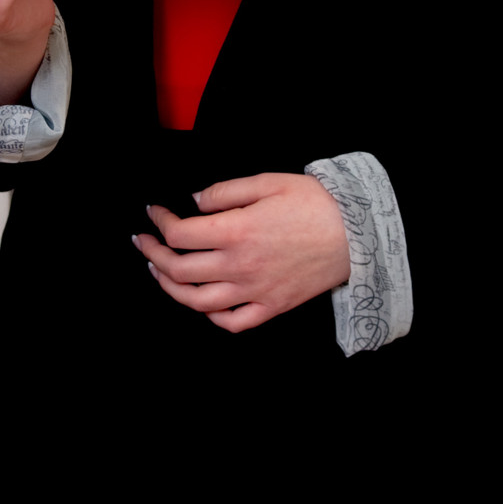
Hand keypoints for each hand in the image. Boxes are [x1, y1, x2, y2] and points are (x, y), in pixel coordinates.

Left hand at [135, 172, 350, 332]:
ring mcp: (255, 290)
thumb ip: (226, 191)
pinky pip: (232, 322)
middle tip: (144, 243)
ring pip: (198, 301)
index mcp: (236, 230)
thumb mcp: (267, 181)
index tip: (154, 213)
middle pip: (179, 269)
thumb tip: (195, 201)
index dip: (160, 222)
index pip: (180, 234)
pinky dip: (211, 316)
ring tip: (161, 273)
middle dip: (153, 255)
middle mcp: (240, 265)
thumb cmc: (315, 203)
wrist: (357, 233)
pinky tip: (203, 303)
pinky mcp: (273, 306)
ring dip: (171, 288)